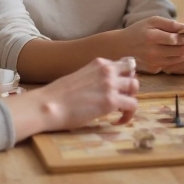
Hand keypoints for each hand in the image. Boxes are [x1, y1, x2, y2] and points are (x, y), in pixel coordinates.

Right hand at [8, 56, 139, 139]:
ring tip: (120, 111)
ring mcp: (110, 84)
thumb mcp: (79, 77)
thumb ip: (94, 78)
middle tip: (121, 100)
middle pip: (132, 73)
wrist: (48, 105)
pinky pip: (132, 105)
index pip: (124, 64)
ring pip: (134, 88)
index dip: (125, 76)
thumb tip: (101, 88)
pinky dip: (128, 115)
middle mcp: (107, 70)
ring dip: (130, 99)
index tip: (120, 88)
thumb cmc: (57, 95)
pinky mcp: (111, 100)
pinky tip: (117, 121)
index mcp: (98, 63)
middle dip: (129, 87)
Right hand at [119, 16, 183, 73]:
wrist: (120, 47)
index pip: (177, 40)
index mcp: (152, 37)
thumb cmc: (138, 30)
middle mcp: (154, 52)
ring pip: (181, 60)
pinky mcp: (156, 69)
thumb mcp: (151, 21)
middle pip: (182, 52)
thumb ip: (169, 24)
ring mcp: (155, 63)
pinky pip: (175, 64)